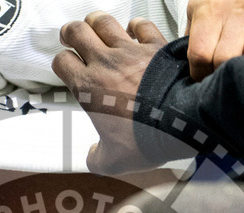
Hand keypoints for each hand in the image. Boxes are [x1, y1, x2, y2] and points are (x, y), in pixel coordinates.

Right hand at [53, 12, 167, 173]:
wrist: (182, 122)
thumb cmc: (148, 137)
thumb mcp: (115, 160)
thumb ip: (97, 158)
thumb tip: (93, 157)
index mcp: (89, 88)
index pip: (62, 61)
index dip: (61, 62)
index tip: (66, 66)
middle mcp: (105, 63)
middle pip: (76, 31)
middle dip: (71, 32)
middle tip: (72, 37)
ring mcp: (130, 51)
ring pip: (103, 21)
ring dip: (96, 22)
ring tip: (97, 28)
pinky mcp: (155, 45)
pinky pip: (141, 24)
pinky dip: (136, 25)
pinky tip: (136, 31)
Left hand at [186, 0, 243, 79]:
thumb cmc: (227, 6)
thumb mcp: (201, 10)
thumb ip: (191, 37)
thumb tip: (181, 71)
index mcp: (212, 10)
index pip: (200, 54)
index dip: (199, 74)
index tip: (203, 80)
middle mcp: (240, 12)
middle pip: (224, 57)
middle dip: (220, 73)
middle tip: (223, 78)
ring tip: (242, 73)